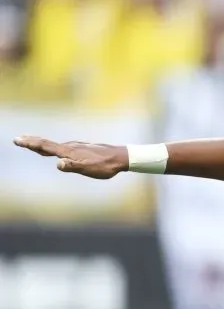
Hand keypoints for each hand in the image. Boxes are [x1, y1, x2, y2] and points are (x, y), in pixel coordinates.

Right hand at [13, 136, 127, 179]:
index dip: (31, 144)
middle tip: (18, 139)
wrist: (121, 157)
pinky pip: (63, 147)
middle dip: (32, 141)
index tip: (17, 140)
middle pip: (48, 143)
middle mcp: (71, 147)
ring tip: (31, 143)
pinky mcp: (83, 149)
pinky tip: (56, 151)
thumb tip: (58, 164)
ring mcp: (77, 147)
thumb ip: (73, 167)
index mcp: (70, 152)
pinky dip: (54, 147)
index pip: (46, 146)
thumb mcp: (89, 169)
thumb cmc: (105, 166)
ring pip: (55, 145)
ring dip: (41, 144)